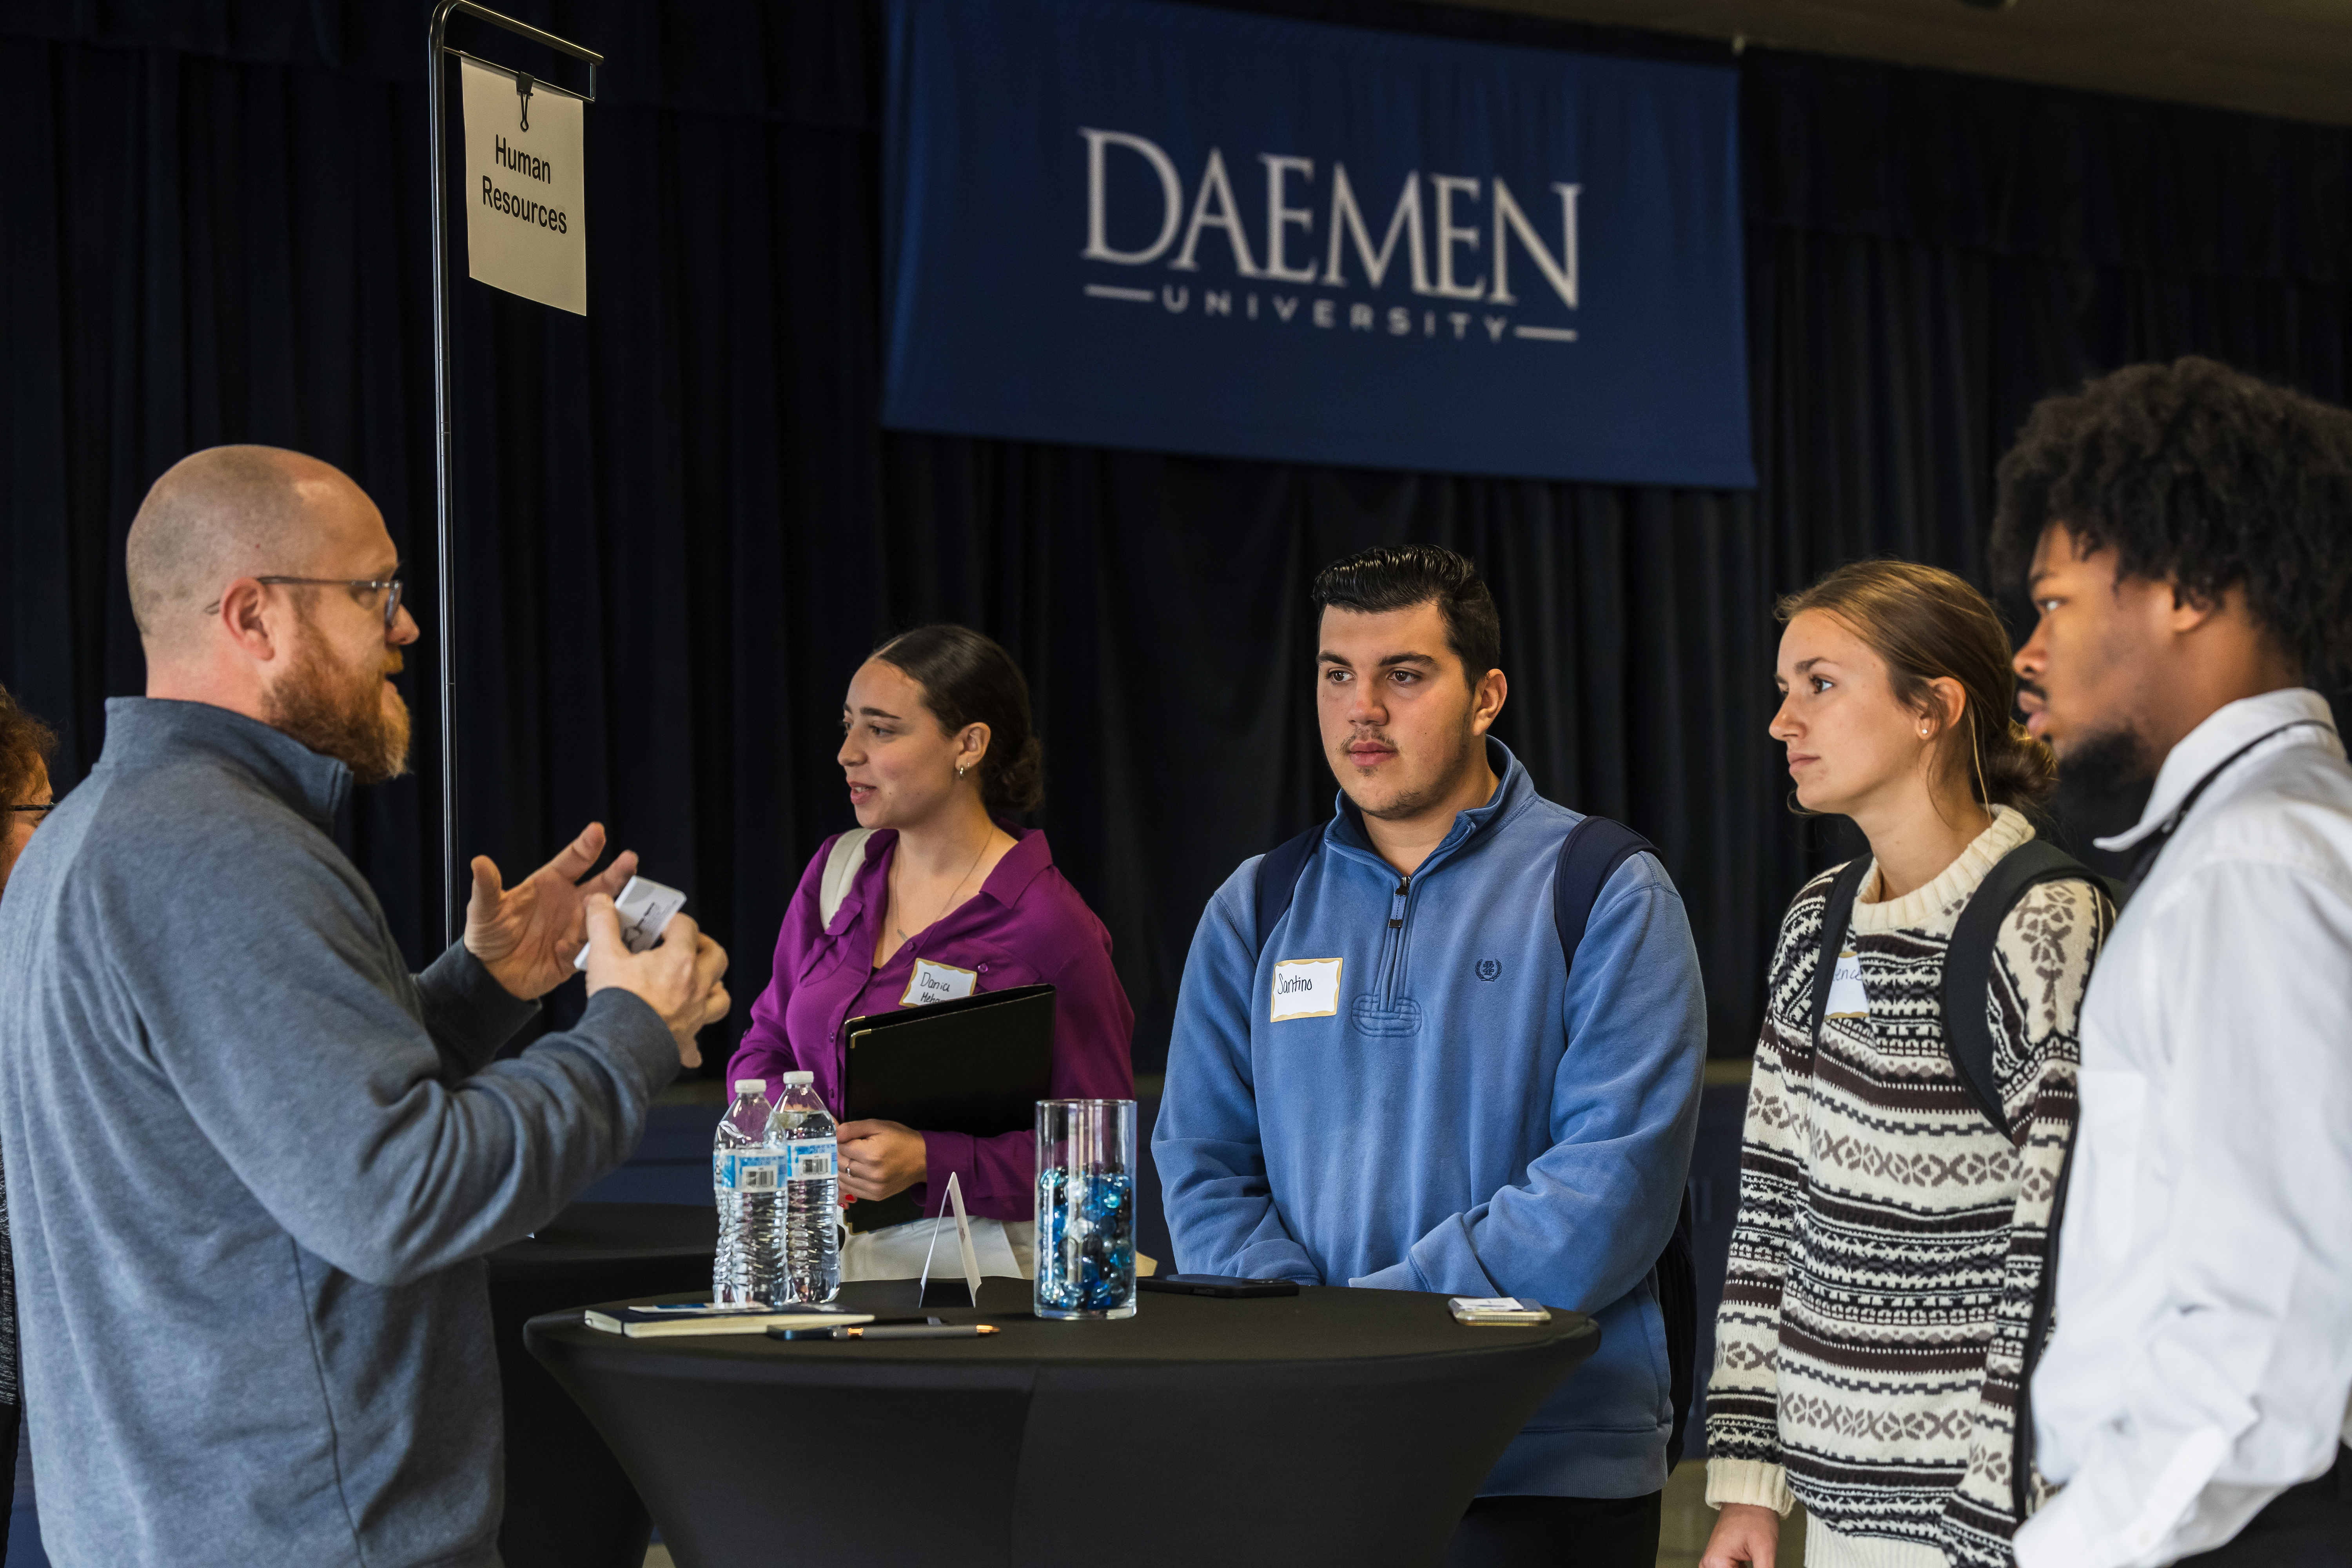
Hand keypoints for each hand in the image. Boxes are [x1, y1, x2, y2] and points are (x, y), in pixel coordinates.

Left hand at [463, 823, 638, 999]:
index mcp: (550, 884)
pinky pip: (587, 949)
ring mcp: (575, 928)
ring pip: (604, 916)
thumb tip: (479, 862)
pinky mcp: (576, 955)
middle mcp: (569, 903)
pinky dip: (581, 947)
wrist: (490, 975)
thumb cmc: (488, 936)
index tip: (597, 832)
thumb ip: (487, 887)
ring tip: (613, 906)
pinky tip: (564, 946)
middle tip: (630, 860)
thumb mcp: (484, 910)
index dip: (587, 846)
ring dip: (611, 910)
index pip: (574, 860)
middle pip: (601, 884)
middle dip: (617, 873)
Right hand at [581, 895, 728, 1067]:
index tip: (660, 926)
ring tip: (698, 985)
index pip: (688, 927)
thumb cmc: (615, 1001)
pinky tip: (684, 1039)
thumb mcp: (603, 956)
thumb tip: (600, 901)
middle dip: (703, 947)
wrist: (617, 1049)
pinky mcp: (685, 1041)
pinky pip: (697, 1044)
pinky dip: (693, 1041)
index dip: (675, 921)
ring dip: (713, 988)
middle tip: (685, 946)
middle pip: (716, 957)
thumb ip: (602, 924)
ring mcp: (694, 1015)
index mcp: (679, 961)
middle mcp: (695, 987)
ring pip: (720, 997)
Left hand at [837, 1119, 926, 1200]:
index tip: (845, 1138)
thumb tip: (834, 1133)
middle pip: (839, 1164)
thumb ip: (853, 1128)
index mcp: (871, 1154)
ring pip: (842, 1179)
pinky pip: (850, 1189)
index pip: (840, 1147)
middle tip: (848, 1147)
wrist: (923, 1159)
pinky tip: (855, 1172)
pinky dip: (848, 1180)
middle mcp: (871, 1174)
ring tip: (852, 1159)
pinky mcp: (875, 1196)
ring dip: (842, 1168)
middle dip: (839, 1154)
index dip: (840, 1141)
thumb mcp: (878, 1125)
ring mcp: (873, 1188)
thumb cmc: (901, 1139)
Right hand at [1701, 1503, 1781, 1567]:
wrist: (1750, 1498)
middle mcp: (1709, 1563)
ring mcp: (1713, 1561)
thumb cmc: (1756, 1517)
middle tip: (1760, 1563)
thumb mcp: (1765, 1551)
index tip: (1763, 1567)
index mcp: (1716, 1562)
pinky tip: (1755, 1565)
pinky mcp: (1720, 1560)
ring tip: (1758, 1560)